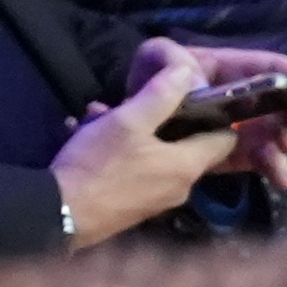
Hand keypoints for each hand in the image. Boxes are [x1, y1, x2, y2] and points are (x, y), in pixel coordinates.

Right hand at [56, 39, 286, 240]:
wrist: (61, 214)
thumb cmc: (99, 164)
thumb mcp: (126, 122)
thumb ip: (160, 95)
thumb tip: (187, 72)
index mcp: (188, 165)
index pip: (225, 138)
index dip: (214, 114)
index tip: (191, 96)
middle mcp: (182, 186)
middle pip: (187, 145)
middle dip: (162, 120)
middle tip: (134, 103)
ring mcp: (159, 200)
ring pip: (158, 156)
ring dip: (135, 134)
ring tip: (99, 116)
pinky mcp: (136, 208)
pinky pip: (140, 172)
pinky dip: (124, 154)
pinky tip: (90, 140)